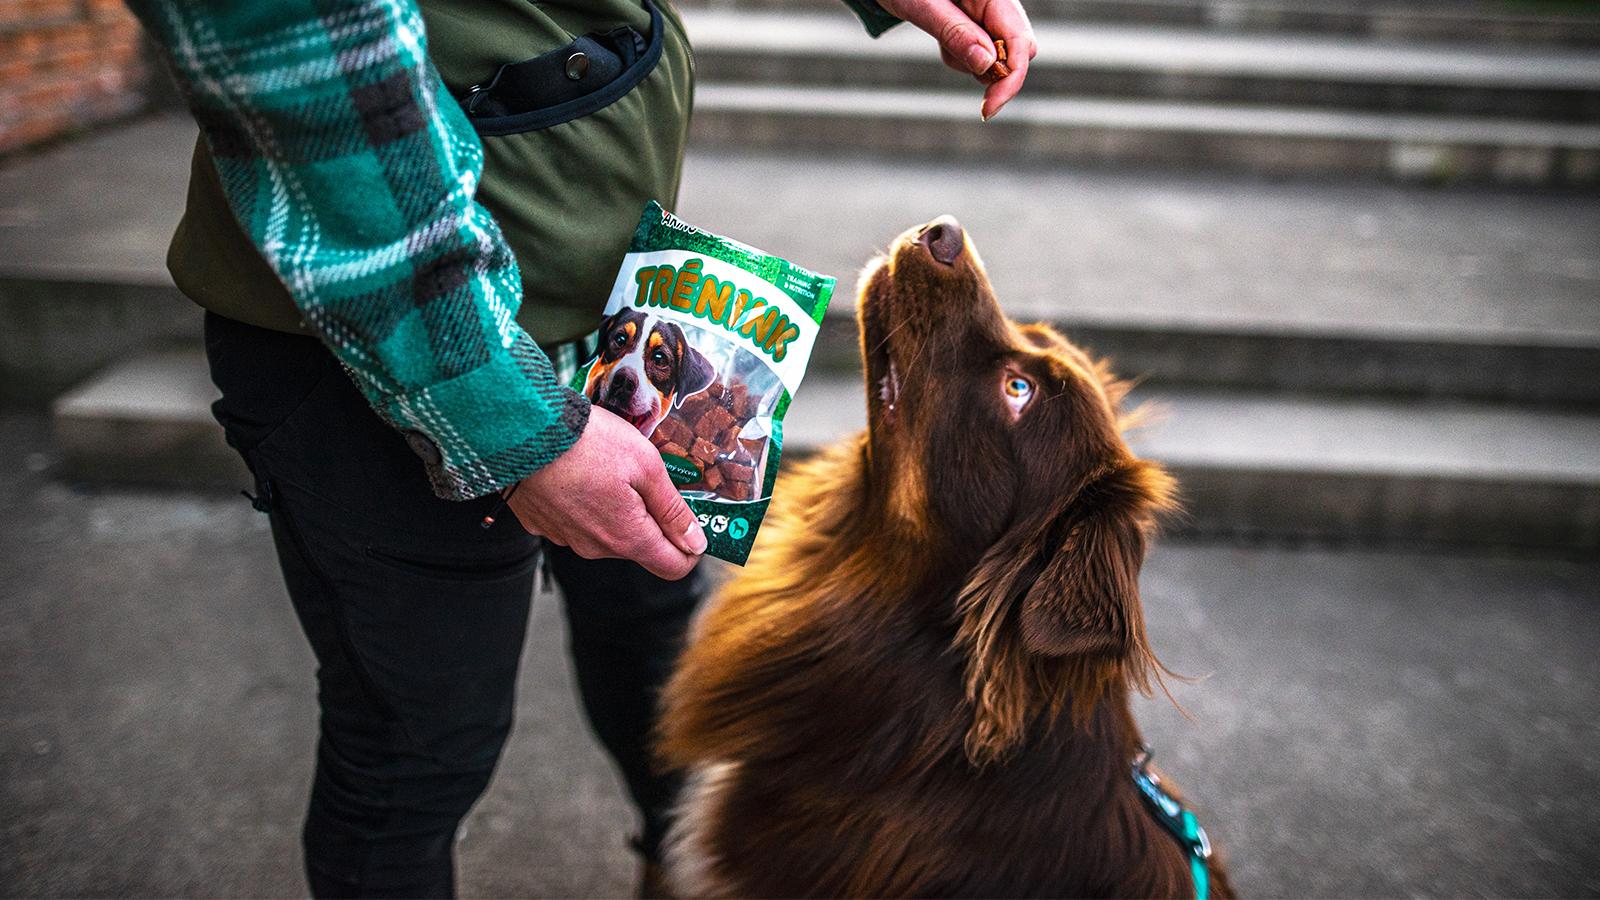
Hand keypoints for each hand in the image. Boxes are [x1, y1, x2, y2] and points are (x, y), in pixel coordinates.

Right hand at [508, 405, 705, 579]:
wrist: (523, 431)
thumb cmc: (588, 443)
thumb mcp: (646, 466)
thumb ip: (672, 509)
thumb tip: (696, 542)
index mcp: (628, 538)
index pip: (674, 566)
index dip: (690, 547)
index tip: (690, 520)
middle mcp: (596, 548)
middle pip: (640, 546)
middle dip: (650, 518)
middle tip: (646, 477)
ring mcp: (566, 538)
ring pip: (607, 533)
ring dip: (617, 509)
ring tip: (608, 468)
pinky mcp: (543, 525)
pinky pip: (576, 522)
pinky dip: (584, 504)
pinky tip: (580, 474)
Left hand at [879, 0, 1036, 119]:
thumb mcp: (925, 7)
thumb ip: (956, 33)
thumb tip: (987, 64)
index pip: (1020, 42)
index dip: (1010, 79)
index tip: (988, 108)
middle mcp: (1001, 6)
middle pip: (1019, 54)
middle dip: (990, 72)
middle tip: (953, 60)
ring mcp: (993, 18)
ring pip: (999, 60)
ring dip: (969, 63)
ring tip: (942, 39)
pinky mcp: (982, 28)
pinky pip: (982, 58)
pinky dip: (962, 58)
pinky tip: (945, 38)